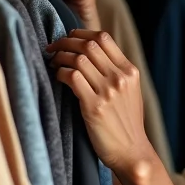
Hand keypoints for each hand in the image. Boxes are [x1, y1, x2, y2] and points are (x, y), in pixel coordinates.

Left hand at [46, 29, 154, 173]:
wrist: (131, 152)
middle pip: (88, 44)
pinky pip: (71, 77)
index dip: (82, 33)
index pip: (104, 37)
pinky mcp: (94, 106)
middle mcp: (120, 78)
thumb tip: (91, 55)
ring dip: (60, 57)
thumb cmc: (127, 124)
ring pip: (78, 58)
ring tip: (53, 63)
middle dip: (66, 41)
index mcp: (130, 71)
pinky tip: (57, 78)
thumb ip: (116, 73)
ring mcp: (108, 91)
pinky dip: (60, 73)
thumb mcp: (130, 93)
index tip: (69, 38)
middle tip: (53, 48)